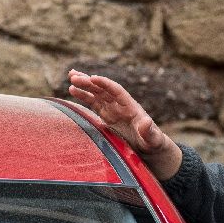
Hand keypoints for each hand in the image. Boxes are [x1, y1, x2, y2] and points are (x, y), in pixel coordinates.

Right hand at [67, 70, 182, 179]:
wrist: (150, 147)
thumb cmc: (152, 143)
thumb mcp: (153, 139)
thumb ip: (149, 131)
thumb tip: (147, 122)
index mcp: (131, 107)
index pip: (116, 91)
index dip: (105, 84)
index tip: (92, 78)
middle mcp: (120, 105)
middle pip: (103, 89)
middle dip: (89, 82)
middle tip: (73, 76)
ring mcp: (113, 109)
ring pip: (97, 93)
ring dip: (84, 85)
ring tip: (71, 76)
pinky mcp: (107, 115)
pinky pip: (93, 103)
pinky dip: (83, 96)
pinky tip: (72, 90)